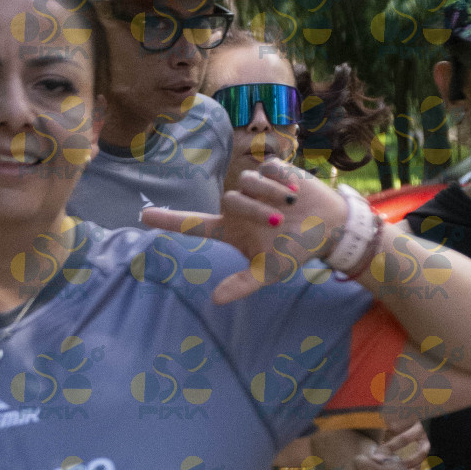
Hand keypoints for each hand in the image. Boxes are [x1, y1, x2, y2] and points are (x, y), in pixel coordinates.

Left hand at [143, 158, 347, 302]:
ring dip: (269, 195)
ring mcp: (253, 187)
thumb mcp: (270, 272)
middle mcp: (237, 207)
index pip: (193, 224)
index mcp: (230, 230)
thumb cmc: (295, 251)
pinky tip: (294, 192)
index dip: (169, 220)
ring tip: (289, 206)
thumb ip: (242, 285)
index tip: (143, 216)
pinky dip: (282, 181)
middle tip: (278, 222)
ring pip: (247, 182)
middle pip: (231, 199)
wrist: (327, 227)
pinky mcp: (271, 170)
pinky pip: (267, 169)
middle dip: (256, 211)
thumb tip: (215, 300)